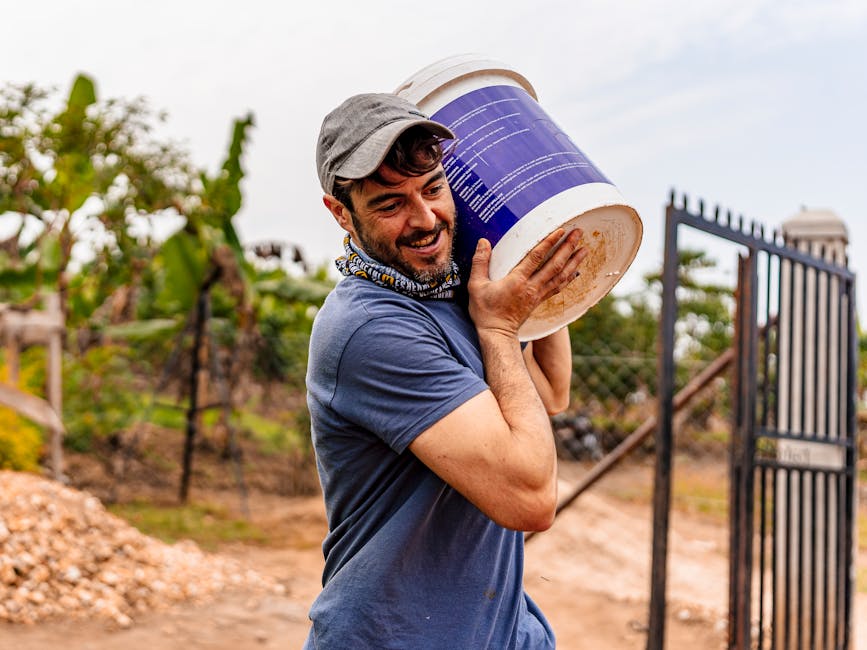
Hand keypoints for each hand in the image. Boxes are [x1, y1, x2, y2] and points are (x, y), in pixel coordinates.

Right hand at [467, 228, 587, 337]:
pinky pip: (558, 287)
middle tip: (578, 233)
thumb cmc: (485, 311)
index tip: (560, 230)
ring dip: (574, 262)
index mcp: (517, 281)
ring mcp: (538, 295)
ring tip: (584, 250)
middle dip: (568, 248)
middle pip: (554, 265)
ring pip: (560, 276)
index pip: (536, 257)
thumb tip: (483, 242)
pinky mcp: (539, 301)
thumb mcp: (475, 286)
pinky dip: (568, 278)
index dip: (549, 242)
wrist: (497, 334)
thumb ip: (480, 262)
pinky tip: (575, 271)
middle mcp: (531, 287)